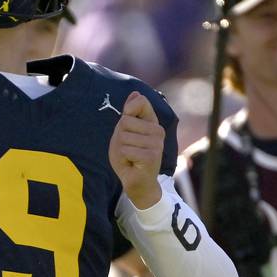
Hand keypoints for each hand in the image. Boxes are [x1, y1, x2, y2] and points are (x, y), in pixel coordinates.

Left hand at [108, 91, 163, 209]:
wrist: (137, 183)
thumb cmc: (129, 157)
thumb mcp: (124, 132)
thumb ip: (129, 114)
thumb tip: (135, 92)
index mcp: (152, 123)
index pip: (140, 102)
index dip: (128, 111)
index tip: (126, 125)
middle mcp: (158, 131)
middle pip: (125, 121)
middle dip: (119, 137)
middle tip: (127, 149)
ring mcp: (156, 144)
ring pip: (124, 136)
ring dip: (121, 149)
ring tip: (129, 157)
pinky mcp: (152, 156)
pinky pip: (126, 150)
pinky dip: (124, 159)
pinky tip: (132, 164)